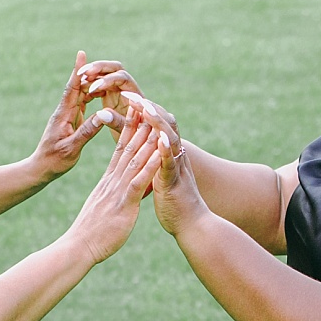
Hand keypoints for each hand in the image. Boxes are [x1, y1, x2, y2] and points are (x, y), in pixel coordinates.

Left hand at [32, 51, 120, 179]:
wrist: (42, 168)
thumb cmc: (55, 161)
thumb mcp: (72, 148)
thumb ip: (86, 131)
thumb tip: (102, 116)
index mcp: (64, 116)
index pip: (72, 90)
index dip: (78, 72)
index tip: (82, 55)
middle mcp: (64, 112)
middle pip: (76, 88)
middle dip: (85, 72)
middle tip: (95, 58)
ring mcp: (67, 116)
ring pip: (79, 95)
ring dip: (88, 82)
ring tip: (100, 71)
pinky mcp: (69, 121)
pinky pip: (81, 104)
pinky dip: (89, 95)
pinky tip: (96, 91)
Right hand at [66, 108, 164, 264]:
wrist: (78, 248)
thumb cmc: (89, 233)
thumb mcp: (100, 208)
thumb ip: (108, 197)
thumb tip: (112, 193)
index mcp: (107, 182)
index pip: (119, 151)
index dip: (128, 130)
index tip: (136, 113)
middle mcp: (112, 182)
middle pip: (127, 149)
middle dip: (139, 126)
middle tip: (147, 105)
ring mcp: (117, 191)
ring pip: (134, 160)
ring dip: (147, 141)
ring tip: (156, 121)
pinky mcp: (124, 204)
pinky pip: (139, 181)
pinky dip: (150, 166)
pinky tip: (160, 154)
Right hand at [76, 59, 145, 138]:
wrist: (139, 146)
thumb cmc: (136, 140)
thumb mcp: (127, 134)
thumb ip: (117, 122)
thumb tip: (101, 113)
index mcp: (136, 96)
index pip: (122, 78)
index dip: (107, 81)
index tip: (93, 89)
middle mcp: (129, 90)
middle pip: (115, 69)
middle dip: (99, 67)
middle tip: (83, 72)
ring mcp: (119, 91)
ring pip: (105, 74)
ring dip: (92, 73)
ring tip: (77, 77)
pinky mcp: (111, 96)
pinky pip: (99, 84)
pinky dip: (90, 84)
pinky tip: (80, 91)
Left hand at [125, 95, 210, 237]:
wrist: (194, 227)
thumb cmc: (175, 206)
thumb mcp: (158, 179)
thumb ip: (153, 165)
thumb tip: (143, 155)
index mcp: (165, 156)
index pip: (153, 127)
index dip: (141, 111)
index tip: (126, 97)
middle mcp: (173, 157)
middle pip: (162, 126)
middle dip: (147, 108)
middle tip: (130, 93)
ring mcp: (176, 168)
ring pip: (168, 139)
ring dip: (157, 123)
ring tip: (145, 107)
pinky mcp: (175, 183)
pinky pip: (171, 164)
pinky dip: (166, 150)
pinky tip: (160, 138)